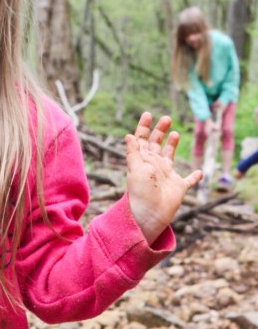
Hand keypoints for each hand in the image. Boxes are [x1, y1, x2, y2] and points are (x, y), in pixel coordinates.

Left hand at [125, 112, 201, 243]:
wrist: (150, 214)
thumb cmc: (140, 192)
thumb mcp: (135, 169)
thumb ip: (133, 152)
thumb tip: (128, 135)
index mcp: (143, 160)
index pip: (142, 139)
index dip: (144, 127)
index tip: (148, 114)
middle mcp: (155, 165)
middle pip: (157, 144)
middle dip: (160, 130)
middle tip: (166, 117)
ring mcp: (167, 176)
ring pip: (170, 157)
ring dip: (172, 145)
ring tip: (175, 133)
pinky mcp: (179, 187)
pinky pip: (189, 180)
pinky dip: (194, 177)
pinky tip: (200, 172)